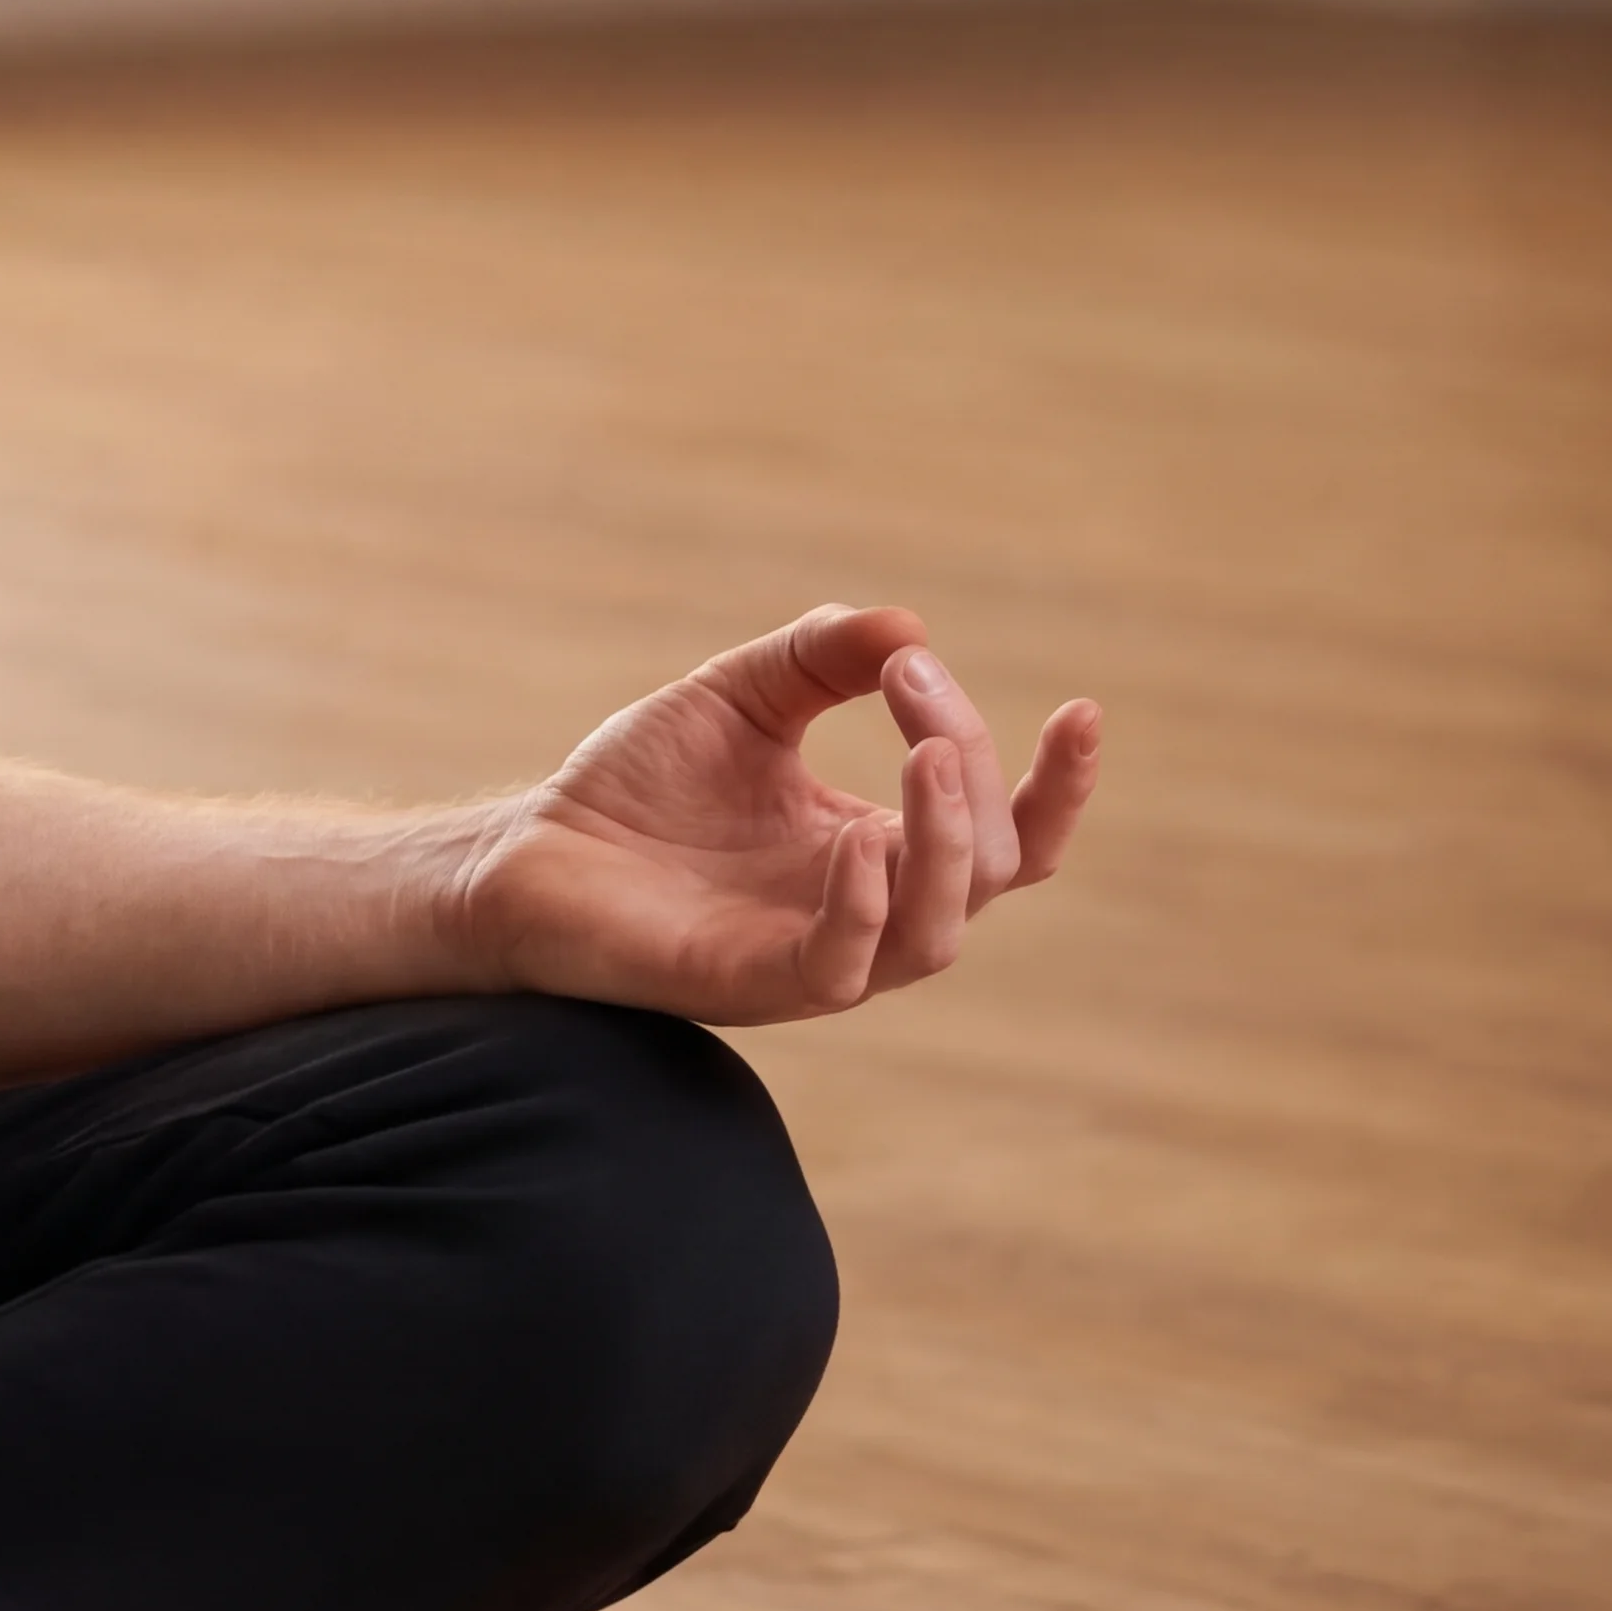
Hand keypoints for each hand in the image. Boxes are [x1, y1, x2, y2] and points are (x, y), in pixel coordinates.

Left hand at [452, 605, 1099, 1023]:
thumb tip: (910, 626)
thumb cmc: (637, 786)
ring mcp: (813, 955)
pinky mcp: (750, 984)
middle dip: (975, 774)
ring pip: (933, 935)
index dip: (1058, 787)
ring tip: (929, 758)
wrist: (527, 851)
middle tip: (916, 692)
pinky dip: (862, 908)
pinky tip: (857, 843)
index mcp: (878, 848)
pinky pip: (839, 969)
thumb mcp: (739, 696)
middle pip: (984, 868)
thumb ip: (817, 657)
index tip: (1084, 711)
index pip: (1008, 837)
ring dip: (946, 846)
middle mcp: (866, 910)